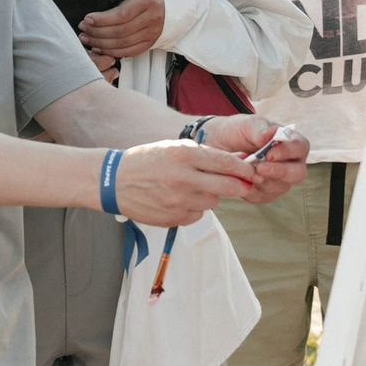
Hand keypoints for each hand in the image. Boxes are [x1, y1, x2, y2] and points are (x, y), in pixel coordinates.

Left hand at [79, 0, 165, 61]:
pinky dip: (113, 52)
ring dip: (101, 43)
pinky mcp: (151, 42)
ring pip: (123, 44)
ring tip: (87, 38)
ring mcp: (153, 32)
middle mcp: (152, 17)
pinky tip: (100, 47)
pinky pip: (130, 52)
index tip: (88, 18)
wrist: (179, 2)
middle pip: (120, 31)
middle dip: (97, 32)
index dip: (103, 19)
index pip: (123, 13)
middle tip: (83, 28)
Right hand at [107, 137, 272, 226]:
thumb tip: (237, 162)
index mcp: (184, 155)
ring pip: (213, 201)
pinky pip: (198, 215)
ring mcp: (179, 201)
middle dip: (240, 185)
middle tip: (242, 184)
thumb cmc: (147, 160)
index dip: (245, 168)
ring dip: (211, 195)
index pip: (227, 163)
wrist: (114, 182)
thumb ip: (204, 154)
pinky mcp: (174, 219)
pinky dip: (195, 208)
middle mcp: (183, 179)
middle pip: (229, 187)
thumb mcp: (174, 147)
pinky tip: (180, 199)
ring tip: (193, 187)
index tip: (251, 170)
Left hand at [201, 113, 309, 204]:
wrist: (219, 146)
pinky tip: (239, 178)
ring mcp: (281, 181)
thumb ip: (259, 130)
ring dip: (260, 179)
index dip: (287, 152)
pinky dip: (250, 189)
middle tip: (260, 168)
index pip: (300, 148)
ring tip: (242, 169)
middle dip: (279, 172)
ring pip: (279, 187)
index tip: (270, 153)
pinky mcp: (266, 194)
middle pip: (297, 173)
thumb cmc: (238, 131)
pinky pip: (262, 197)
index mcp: (293, 143)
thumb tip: (270, 135)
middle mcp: (292, 164)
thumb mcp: (246, 124)